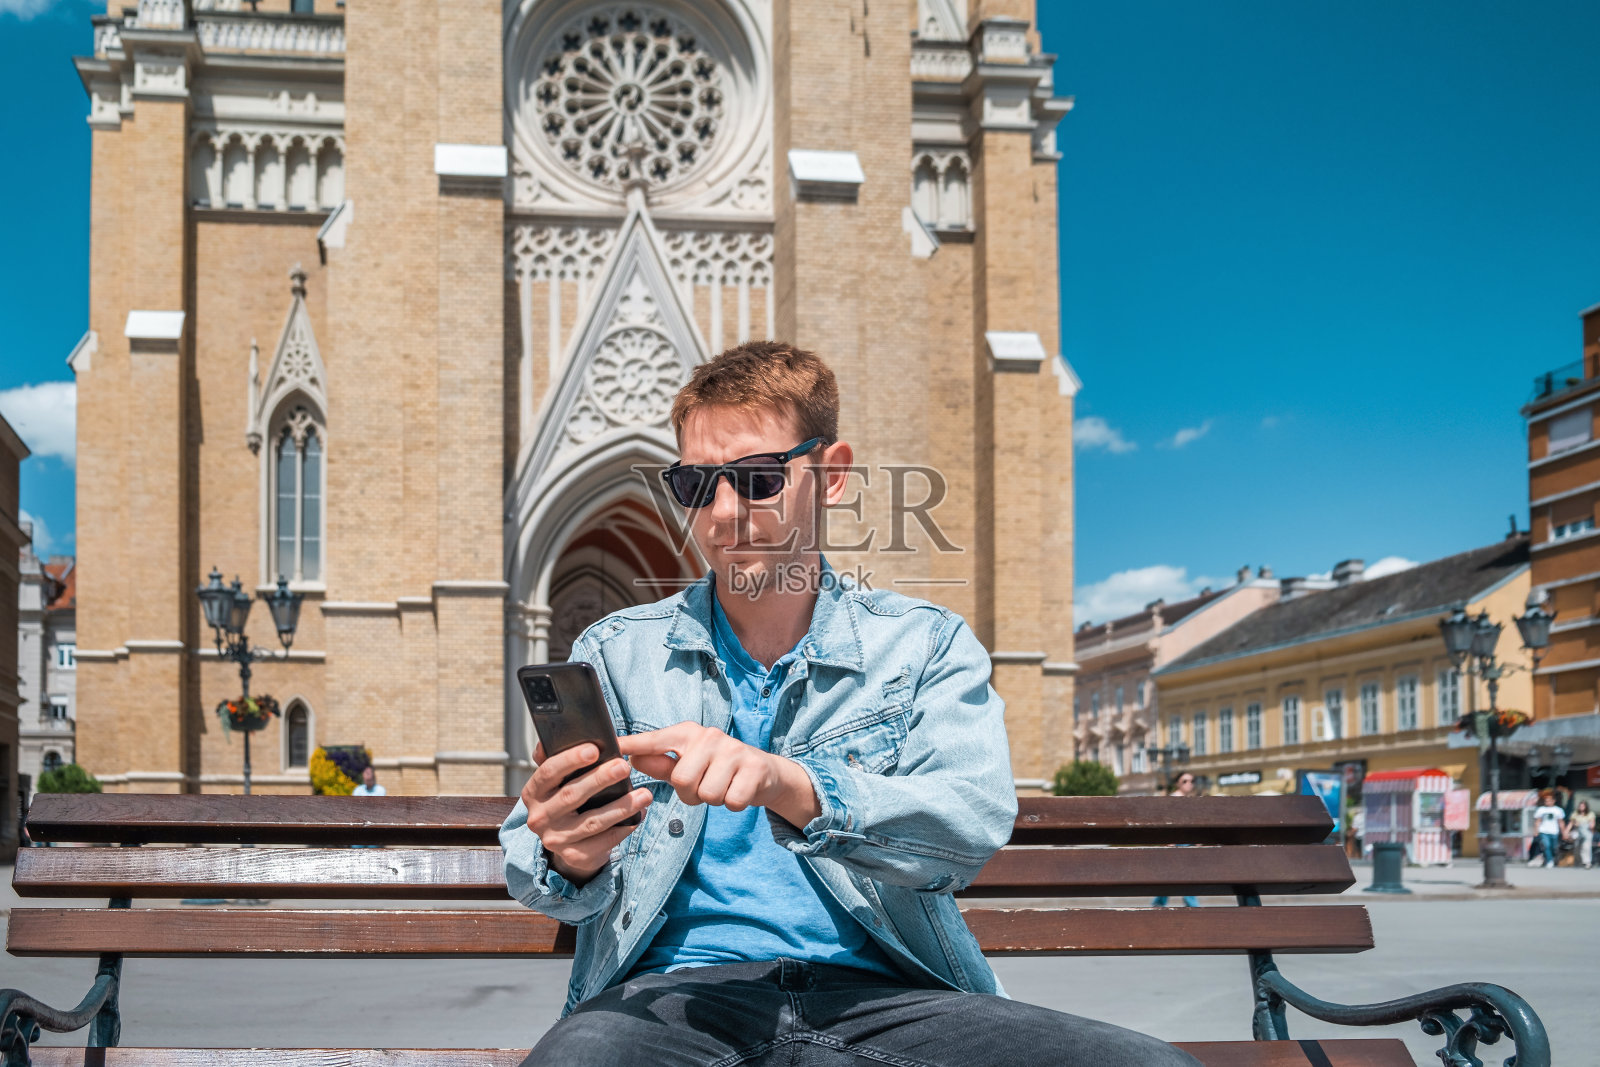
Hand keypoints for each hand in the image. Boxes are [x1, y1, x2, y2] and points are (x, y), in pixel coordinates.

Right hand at [520, 741, 652, 884]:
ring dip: (621, 806)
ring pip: (593, 821)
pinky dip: (623, 828)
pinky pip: (604, 841)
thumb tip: (546, 739)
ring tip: (645, 794)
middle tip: (624, 766)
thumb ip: (552, 760)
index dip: (570, 760)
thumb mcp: (556, 782)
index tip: (594, 749)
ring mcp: (556, 840)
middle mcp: (539, 818)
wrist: (567, 842)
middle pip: (572, 795)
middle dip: (600, 779)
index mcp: (533, 793)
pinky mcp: (576, 856)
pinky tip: (639, 816)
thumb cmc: (565, 800)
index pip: (548, 772)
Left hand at [618, 722, 819, 828]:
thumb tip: (630, 758)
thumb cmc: (717, 768)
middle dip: (691, 794)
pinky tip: (738, 790)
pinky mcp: (753, 768)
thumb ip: (659, 763)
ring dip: (713, 800)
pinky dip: (733, 804)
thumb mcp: (687, 763)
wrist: (764, 772)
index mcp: (687, 733)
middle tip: (704, 785)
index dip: (633, 745)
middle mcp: (709, 736)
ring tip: (722, 786)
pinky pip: (731, 801)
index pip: (655, 740)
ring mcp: (733, 750)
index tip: (612, 748)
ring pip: (707, 794)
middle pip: (682, 781)